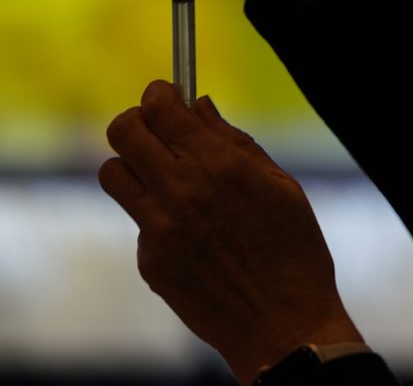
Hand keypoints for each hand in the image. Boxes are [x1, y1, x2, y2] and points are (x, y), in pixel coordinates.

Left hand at [98, 81, 362, 384]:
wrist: (284, 324)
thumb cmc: (295, 250)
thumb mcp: (281, 185)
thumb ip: (235, 142)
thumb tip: (199, 107)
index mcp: (220, 166)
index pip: (161, 108)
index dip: (160, 94)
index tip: (167, 95)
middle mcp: (181, 192)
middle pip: (123, 132)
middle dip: (138, 120)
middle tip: (157, 129)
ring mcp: (159, 229)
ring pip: (113, 173)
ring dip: (133, 165)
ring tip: (163, 175)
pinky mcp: (150, 261)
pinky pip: (138, 221)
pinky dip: (156, 215)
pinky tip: (191, 232)